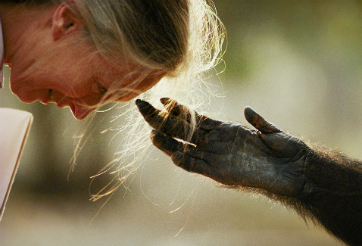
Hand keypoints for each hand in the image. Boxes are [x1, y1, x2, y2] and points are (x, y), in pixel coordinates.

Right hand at [136, 98, 307, 195]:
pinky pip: (196, 166)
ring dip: (167, 142)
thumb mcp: (271, 132)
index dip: (178, 108)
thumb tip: (246, 110)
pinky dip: (184, 161)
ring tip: (150, 133)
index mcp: (224, 129)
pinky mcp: (219, 172)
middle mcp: (215, 142)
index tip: (162, 98)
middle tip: (142, 106)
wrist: (295, 172)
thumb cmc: (286, 150)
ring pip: (184, 147)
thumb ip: (258, 122)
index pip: (194, 117)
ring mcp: (215, 156)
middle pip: (182, 129)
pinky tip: (173, 154)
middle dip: (161, 119)